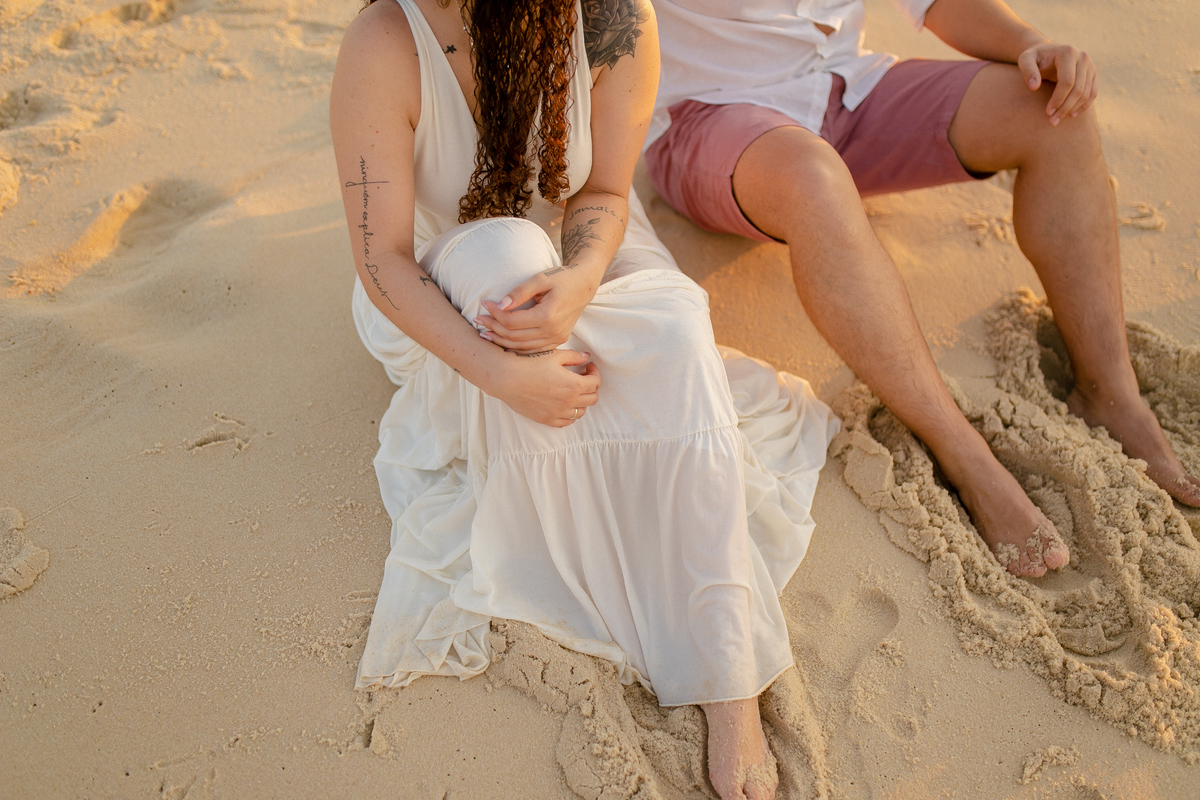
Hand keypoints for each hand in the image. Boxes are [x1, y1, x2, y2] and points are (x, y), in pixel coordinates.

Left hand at [474, 266, 597, 353]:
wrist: (584, 285)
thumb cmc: (562, 278)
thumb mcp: (540, 279)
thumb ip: (520, 292)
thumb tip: (500, 304)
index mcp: (548, 316)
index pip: (513, 321)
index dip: (495, 314)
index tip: (484, 303)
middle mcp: (553, 332)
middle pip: (514, 336)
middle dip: (493, 328)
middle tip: (478, 319)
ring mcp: (556, 339)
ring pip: (521, 347)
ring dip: (501, 341)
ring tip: (484, 333)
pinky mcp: (557, 341)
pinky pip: (532, 350)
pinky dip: (516, 347)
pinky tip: (502, 343)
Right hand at [488, 348, 600, 426]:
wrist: (507, 378)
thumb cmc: (529, 364)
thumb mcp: (554, 356)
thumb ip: (574, 356)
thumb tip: (586, 356)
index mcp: (574, 385)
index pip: (596, 383)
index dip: (595, 373)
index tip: (588, 366)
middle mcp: (569, 402)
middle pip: (592, 398)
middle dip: (591, 387)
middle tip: (583, 378)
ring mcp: (558, 413)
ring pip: (581, 412)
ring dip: (582, 401)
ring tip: (573, 391)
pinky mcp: (546, 419)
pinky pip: (566, 422)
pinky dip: (570, 415)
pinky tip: (564, 405)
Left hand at [1017, 42, 1097, 125]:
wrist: (1047, 52)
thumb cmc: (1034, 58)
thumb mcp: (1025, 59)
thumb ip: (1027, 70)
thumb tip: (1034, 87)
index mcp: (1068, 52)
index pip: (1067, 82)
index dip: (1058, 99)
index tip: (1047, 112)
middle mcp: (1083, 57)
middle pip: (1078, 89)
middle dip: (1065, 108)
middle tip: (1052, 121)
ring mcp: (1090, 65)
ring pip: (1086, 93)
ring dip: (1073, 109)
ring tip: (1057, 120)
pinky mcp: (1093, 74)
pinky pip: (1092, 93)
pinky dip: (1084, 106)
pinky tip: (1071, 115)